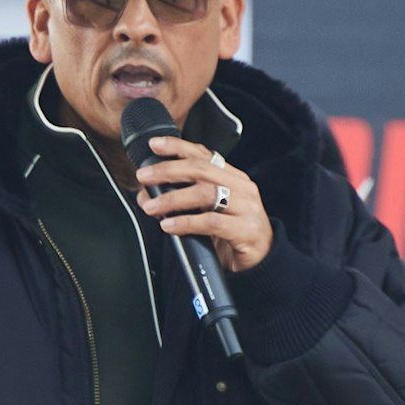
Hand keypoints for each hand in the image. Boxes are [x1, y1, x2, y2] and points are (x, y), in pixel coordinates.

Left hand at [134, 136, 274, 271]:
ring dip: (172, 199)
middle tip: (144, 177)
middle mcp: (241, 188)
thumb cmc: (230, 233)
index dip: (178, 147)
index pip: (204, 155)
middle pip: (201, 170)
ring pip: (205, 193)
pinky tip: (169, 226)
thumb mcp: (207, 210)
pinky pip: (212, 222)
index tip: (155, 144)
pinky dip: (186, 222)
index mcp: (232, 178)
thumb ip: (184, 199)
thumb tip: (147, 194)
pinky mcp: (246, 230)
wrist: (261, 259)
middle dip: (168, 171)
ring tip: (151, 207)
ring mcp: (246, 208)